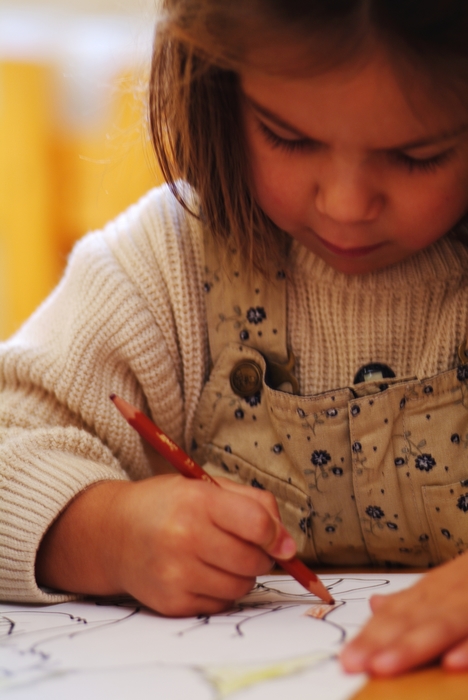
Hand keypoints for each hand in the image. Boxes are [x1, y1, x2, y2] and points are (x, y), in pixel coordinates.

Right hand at [37, 475, 296, 616]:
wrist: (113, 533)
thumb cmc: (168, 505)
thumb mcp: (207, 487)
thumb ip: (254, 504)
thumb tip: (288, 545)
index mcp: (197, 501)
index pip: (257, 525)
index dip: (275, 535)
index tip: (276, 539)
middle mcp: (184, 538)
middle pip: (253, 560)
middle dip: (260, 555)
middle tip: (244, 545)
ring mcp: (176, 573)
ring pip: (241, 587)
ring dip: (242, 575)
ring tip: (220, 557)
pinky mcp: (171, 603)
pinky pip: (220, 605)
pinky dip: (221, 592)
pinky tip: (202, 572)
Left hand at [340, 552, 467, 675]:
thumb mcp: (452, 585)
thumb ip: (418, 599)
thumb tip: (376, 604)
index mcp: (443, 587)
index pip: (401, 612)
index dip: (372, 635)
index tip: (346, 659)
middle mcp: (459, 589)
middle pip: (417, 615)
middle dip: (383, 642)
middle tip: (355, 663)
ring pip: (448, 622)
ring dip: (416, 645)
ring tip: (385, 665)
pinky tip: (452, 664)